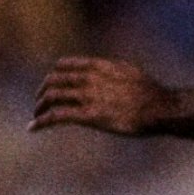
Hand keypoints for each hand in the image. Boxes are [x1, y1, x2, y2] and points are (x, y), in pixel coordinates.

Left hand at [31, 55, 174, 135]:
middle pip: (53, 81)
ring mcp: (88, 97)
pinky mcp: (89, 116)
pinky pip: (56, 116)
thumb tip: (107, 73)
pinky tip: (33, 128)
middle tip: (40, 104)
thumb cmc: (151, 94)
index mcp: (98, 66)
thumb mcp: (130, 72)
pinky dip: (41, 121)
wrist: (160, 108)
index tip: (50, 86)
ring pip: (51, 98)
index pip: (64, 65)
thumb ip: (113, 71)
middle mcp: (89, 79)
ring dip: (39, 108)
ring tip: (36, 118)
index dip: (53, 76)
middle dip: (42, 92)